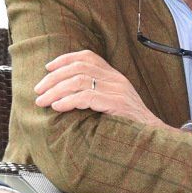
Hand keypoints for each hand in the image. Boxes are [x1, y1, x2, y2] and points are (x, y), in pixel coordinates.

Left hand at [34, 51, 166, 127]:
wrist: (153, 136)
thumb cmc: (129, 123)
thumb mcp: (112, 102)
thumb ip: (95, 93)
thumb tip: (65, 93)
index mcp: (113, 75)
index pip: (87, 56)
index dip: (65, 59)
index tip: (48, 67)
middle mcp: (115, 79)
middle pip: (78, 67)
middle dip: (54, 77)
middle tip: (38, 90)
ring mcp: (117, 90)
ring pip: (79, 80)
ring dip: (56, 90)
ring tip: (42, 101)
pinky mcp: (116, 104)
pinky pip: (87, 97)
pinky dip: (68, 101)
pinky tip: (57, 107)